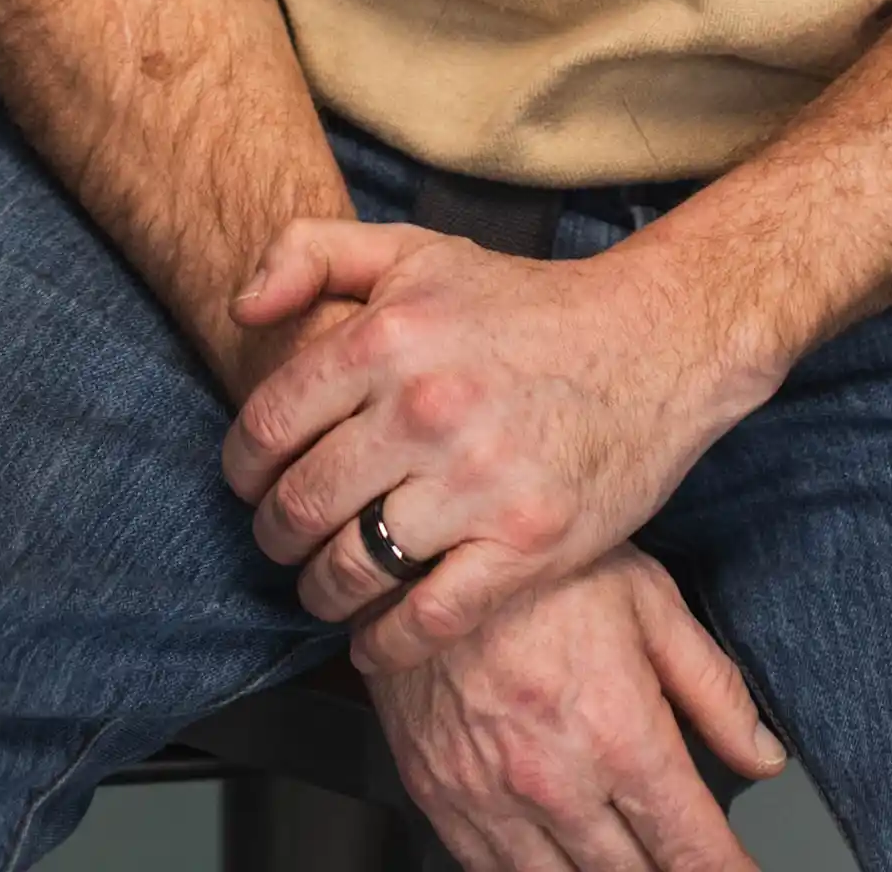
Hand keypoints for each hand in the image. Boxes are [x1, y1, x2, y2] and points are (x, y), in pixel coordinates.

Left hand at [224, 220, 772, 669]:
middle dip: (273, 536)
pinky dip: (386, 644)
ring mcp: (477, 483)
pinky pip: (428, 618)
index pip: (268, 425)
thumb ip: (310, 251)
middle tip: (281, 541)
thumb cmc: (522, 302)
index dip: (241, 468)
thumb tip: (242, 307)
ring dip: (319, 593)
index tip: (248, 484)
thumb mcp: (413, 248)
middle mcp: (423, 410)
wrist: (651, 342)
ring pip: (354, 569)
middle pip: (301, 506)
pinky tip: (373, 640)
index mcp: (386, 338)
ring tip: (321, 588)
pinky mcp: (527, 545)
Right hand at [370, 545, 783, 870]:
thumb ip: (713, 687)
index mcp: (616, 731)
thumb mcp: (646, 598)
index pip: (693, 851)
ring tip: (626, 857)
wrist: (414, 544)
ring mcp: (489, 795)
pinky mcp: (438, 793)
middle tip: (680, 856)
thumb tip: (763, 755)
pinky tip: (556, 858)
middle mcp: (554, 778)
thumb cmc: (532, 563)